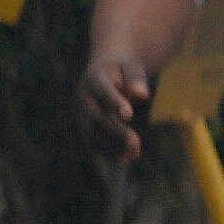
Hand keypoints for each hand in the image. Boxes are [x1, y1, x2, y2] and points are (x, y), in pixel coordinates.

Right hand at [74, 31, 162, 145]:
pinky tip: (127, 156)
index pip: (103, 91)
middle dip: (116, 132)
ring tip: (134, 154)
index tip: (129, 115)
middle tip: (136, 144)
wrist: (102, 70)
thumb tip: (142, 94)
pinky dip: (108, 152)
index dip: (115, 103)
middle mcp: (83, 98)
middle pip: (96, 118)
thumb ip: (136, 79)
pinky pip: (93, 143)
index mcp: (94, 79)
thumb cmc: (122, 69)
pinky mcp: (84, 127)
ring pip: (92, 135)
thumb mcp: (132, 67)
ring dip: (112, 147)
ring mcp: (81, 114)